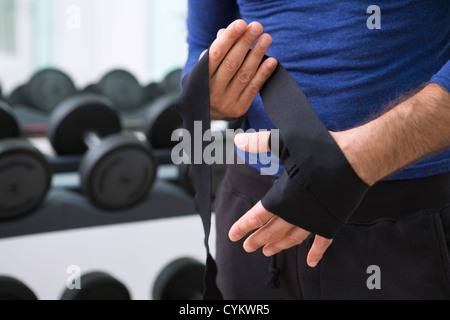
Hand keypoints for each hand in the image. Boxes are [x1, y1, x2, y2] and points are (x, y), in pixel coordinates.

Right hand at [200, 20, 277, 119]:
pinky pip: (253, 88)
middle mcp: (213, 91)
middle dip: (245, 42)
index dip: (229, 38)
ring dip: (257, 54)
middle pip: (232, 63)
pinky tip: (271, 61)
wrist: (207, 113)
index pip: (216, 54)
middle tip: (257, 26)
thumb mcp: (206, 67)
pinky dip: (263, 74)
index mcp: (201, 77)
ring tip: (266, 38)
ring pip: (244, 74)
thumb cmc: (209, 83)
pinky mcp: (239, 108)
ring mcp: (226, 101)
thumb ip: (216, 50)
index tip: (241, 24)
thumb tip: (225, 32)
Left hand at [229, 131, 332, 266]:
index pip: (257, 216)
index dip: (243, 226)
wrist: (355, 158)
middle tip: (247, 247)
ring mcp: (314, 219)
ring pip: (293, 237)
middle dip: (258, 239)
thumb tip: (238, 140)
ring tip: (268, 252)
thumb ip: (260, 143)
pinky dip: (317, 252)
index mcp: (283, 197)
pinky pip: (323, 240)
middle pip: (272, 231)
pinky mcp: (331, 220)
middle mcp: (296, 213)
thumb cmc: (321, 149)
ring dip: (279, 245)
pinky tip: (312, 262)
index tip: (232, 235)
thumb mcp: (284, 142)